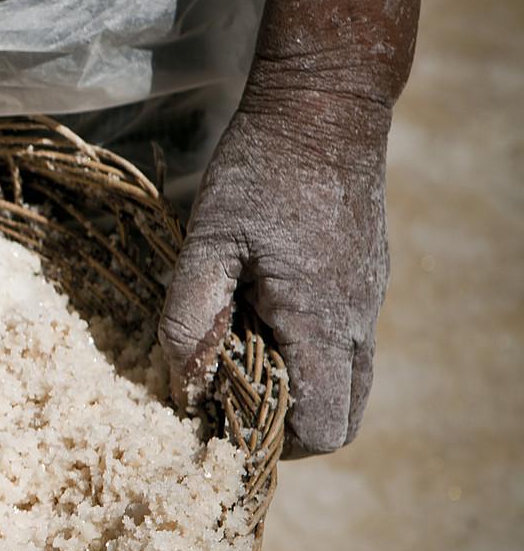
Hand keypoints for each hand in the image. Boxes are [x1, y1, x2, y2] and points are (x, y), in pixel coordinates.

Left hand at [159, 83, 391, 456]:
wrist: (324, 110)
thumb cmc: (261, 173)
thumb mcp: (206, 241)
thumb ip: (191, 316)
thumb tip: (183, 386)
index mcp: (322, 323)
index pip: (324, 426)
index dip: (275, 440)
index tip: (223, 420)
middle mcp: (357, 322)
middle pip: (342, 415)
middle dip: (288, 424)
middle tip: (230, 398)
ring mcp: (366, 301)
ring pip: (347, 380)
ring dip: (296, 385)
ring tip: (239, 354)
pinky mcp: (362, 280)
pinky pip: (344, 343)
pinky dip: (305, 351)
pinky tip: (257, 314)